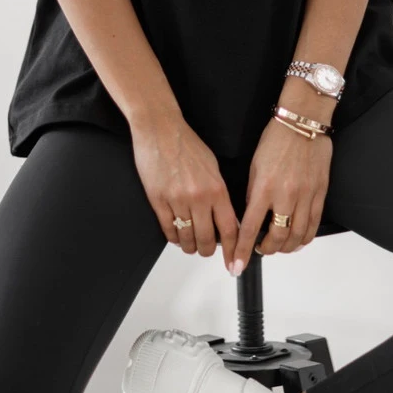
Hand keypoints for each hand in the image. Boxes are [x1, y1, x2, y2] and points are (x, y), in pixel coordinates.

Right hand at [130, 116, 240, 271]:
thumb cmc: (187, 144)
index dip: (233, 250)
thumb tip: (225, 217)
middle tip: (206, 250)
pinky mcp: (158, 201)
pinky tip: (175, 235)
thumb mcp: (213, 167)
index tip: (234, 263)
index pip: (230, 229)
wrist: (160, 129)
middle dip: (207, 251)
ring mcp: (177, 201)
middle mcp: (199, 198)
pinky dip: (173, 238)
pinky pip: (168, 230)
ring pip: (187, 239)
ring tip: (189, 244)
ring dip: (189, 246)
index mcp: (217, 189)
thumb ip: (220, 193)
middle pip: (207, 240)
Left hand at [233, 117, 332, 273]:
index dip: (241, 250)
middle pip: (277, 238)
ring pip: (297, 236)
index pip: (250, 228)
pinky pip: (314, 224)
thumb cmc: (276, 139)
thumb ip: (254, 193)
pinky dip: (305, 237)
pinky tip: (299, 239)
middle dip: (266, 250)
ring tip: (278, 247)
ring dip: (286, 247)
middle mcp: (286, 195)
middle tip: (260, 250)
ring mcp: (306, 196)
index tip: (237, 265)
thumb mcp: (255, 166)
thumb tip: (252, 216)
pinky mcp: (320, 193)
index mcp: (264, 188)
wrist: (303, 123)